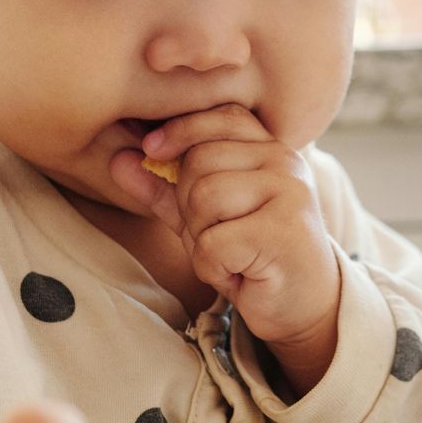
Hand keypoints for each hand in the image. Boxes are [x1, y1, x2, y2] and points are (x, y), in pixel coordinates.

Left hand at [108, 104, 341, 388]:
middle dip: (189, 206)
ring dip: (202, 240)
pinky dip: (213, 268)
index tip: (152, 149)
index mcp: (270, 149)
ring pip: (204, 199)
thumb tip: (118, 158)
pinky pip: (213, 243)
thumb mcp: (203, 216)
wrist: (303, 305)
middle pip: (200, 162)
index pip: (221, 116)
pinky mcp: (283, 233)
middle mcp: (285, 163)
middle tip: (215, 235)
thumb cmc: (250, 254)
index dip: (181, 128)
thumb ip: (165, 186)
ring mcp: (289, 195)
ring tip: (230, 254)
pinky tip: (239, 273)